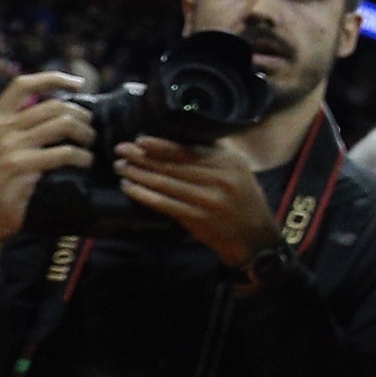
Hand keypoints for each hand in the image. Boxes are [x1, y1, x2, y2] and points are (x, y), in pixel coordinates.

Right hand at [0, 72, 91, 291]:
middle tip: (90, 129)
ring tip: (90, 145)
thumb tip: (59, 111)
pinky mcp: (20, 166)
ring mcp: (8, 146)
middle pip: (54, 105)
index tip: (79, 83)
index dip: (54, 78)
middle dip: (82, 115)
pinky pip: (65, 152)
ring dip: (86, 134)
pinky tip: (85, 162)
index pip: (23, 85)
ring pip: (63, 124)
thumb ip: (18, 128)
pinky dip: (82, 156)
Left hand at [114, 136, 284, 267]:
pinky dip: (143, 195)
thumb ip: (214, 158)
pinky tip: (129, 188)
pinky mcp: (197, 219)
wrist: (255, 237)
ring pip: (165, 183)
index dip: (161, 145)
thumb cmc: (244, 200)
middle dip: (142, 157)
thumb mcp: (239, 172)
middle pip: (173, 166)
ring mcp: (208, 200)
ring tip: (121, 167)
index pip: (188, 151)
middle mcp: (220, 179)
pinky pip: (164, 204)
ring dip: (138, 174)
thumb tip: (178, 142)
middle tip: (120, 150)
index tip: (139, 140)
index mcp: (229, 163)